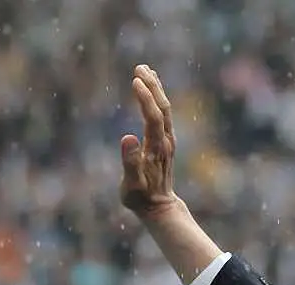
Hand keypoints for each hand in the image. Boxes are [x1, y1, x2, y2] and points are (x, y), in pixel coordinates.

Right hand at [120, 64, 180, 221]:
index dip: (145, 98)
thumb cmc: (141, 198)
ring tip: (145, 69)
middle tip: (140, 66)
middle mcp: (165, 142)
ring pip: (164, 110)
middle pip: (162, 108)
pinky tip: (152, 90)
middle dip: (152, 86)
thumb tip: (127, 137)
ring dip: (156, 89)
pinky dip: (157, 99)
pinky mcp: (166, 142)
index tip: (135, 80)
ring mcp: (167, 141)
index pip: (152, 117)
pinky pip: (163, 115)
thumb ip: (129, 162)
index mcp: (156, 149)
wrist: (160, 208)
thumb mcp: (131, 185)